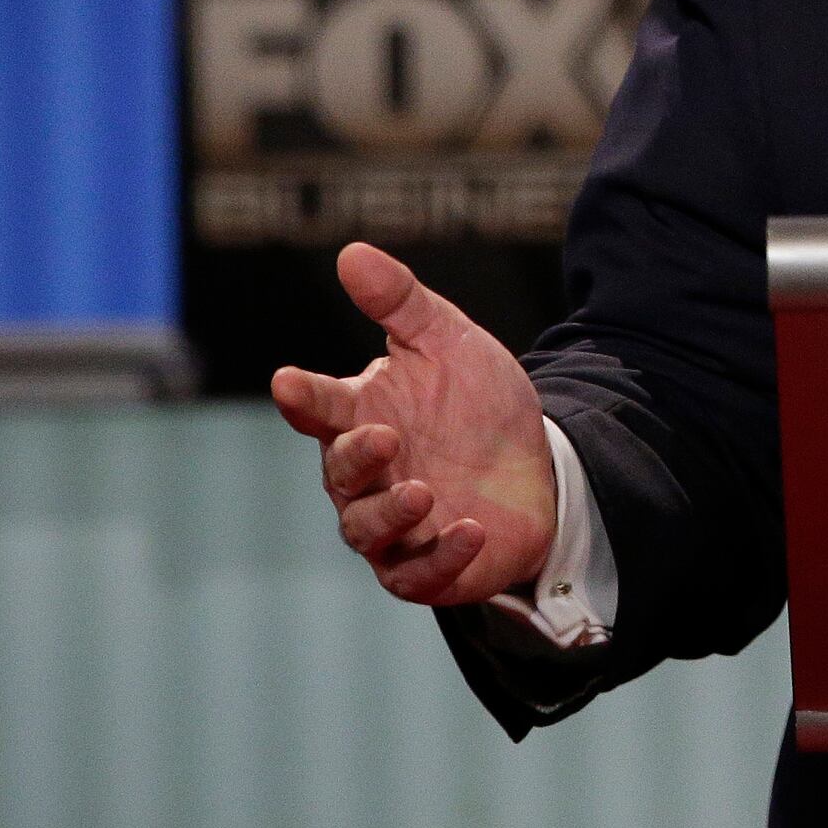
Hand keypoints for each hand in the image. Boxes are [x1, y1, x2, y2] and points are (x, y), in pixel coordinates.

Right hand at [268, 242, 557, 606]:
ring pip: (365, 530)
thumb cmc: (477, 404)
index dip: (303, 396)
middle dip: (355, 457)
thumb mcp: (449, 343)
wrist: (538, 465)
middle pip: (339, 473)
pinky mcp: (426, 567)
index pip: (320, 406)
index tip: (289, 382)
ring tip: (423, 491)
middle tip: (385, 435)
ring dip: (389, 514)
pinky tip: (469, 530)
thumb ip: (400, 303)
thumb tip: (351, 253)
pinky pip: (416, 574)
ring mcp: (393, 525)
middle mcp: (367, 475)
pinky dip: (439, 557)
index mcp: (362, 416)